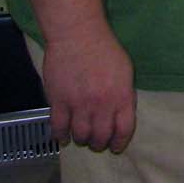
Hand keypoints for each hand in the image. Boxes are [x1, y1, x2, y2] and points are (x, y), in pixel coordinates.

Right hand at [40, 28, 135, 152]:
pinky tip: (63, 137)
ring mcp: (79, 105)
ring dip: (82, 140)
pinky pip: (59, 128)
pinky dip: (60, 136)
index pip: (124, 129)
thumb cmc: (104, 48)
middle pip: (101, 137)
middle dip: (99, 143)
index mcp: (121, 96)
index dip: (120, 142)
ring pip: (80, 135)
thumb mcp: (125, 70)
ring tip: (81, 137)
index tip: (116, 147)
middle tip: (97, 143)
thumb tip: (120, 113)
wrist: (78, 35)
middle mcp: (101, 104)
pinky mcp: (58, 102)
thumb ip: (123, 94)